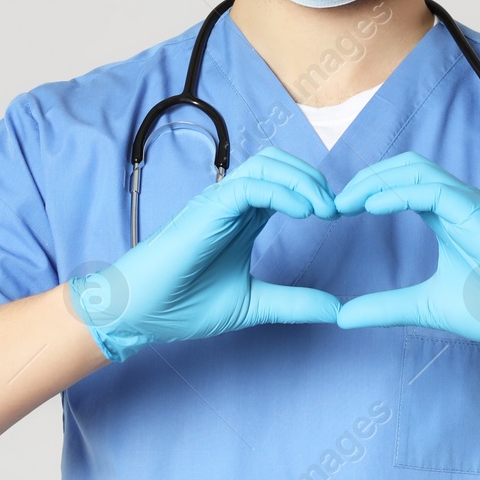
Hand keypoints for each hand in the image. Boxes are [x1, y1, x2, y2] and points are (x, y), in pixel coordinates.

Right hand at [70, 146, 340, 362]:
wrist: (138, 314)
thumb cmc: (182, 305)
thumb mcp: (252, 305)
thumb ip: (293, 303)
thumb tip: (337, 310)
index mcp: (243, 219)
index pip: (286, 185)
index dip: (317, 192)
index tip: (341, 217)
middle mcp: (233, 204)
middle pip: (280, 165)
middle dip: (315, 179)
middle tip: (339, 209)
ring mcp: (219, 203)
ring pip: (268, 166)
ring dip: (303, 180)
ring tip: (325, 208)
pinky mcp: (208, 209)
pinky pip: (250, 186)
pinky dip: (282, 192)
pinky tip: (304, 212)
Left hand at [333, 152, 479, 371]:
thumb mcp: (425, 307)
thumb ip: (386, 306)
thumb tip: (342, 315)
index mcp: (445, 215)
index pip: (397, 184)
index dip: (364, 191)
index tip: (333, 213)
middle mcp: (456, 202)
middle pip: (401, 168)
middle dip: (363, 180)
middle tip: (330, 204)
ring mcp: (469, 203)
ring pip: (414, 170)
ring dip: (375, 181)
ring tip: (343, 203)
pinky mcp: (479, 213)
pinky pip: (434, 190)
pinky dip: (399, 193)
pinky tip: (370, 208)